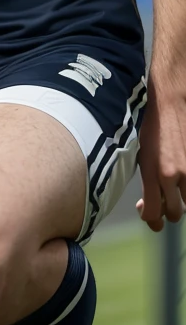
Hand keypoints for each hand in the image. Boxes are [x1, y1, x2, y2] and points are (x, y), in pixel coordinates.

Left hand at [137, 76, 185, 231]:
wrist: (170, 103)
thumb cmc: (151, 126)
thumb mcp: (142, 154)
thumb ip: (148, 180)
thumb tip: (150, 202)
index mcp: (153, 173)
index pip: (153, 213)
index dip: (151, 221)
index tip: (150, 217)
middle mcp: (173, 175)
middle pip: (174, 213)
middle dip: (168, 212)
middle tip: (163, 203)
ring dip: (182, 201)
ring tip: (175, 190)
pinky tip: (182, 179)